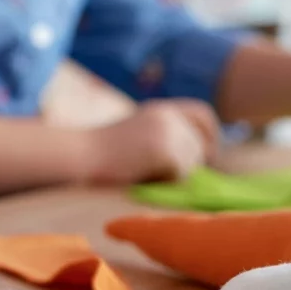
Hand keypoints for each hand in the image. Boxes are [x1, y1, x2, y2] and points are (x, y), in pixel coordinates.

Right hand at [85, 100, 220, 185]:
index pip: (203, 114)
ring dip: (173, 174)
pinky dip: (164, 180)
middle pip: (200, 147)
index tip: (207, 154)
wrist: (80, 154)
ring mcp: (167, 130)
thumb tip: (201, 155)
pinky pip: (180, 174)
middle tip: (154, 170)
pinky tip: (141, 174)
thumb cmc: (101, 153)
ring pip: (192, 163)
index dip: (210, 134)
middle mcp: (168, 115)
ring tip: (143, 171)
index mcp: (161, 108)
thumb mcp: (137, 133)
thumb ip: (165, 136)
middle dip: (186, 163)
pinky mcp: (165, 148)